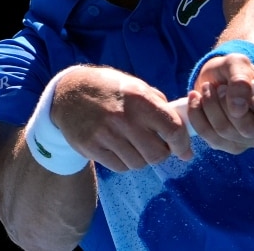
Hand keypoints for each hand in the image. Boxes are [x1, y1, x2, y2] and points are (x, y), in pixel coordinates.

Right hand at [52, 66, 193, 171]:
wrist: (68, 92)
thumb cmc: (109, 88)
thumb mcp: (135, 86)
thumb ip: (158, 105)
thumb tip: (182, 129)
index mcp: (139, 99)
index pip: (173, 129)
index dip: (182, 144)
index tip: (185, 151)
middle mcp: (124, 117)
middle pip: (157, 154)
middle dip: (162, 154)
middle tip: (158, 147)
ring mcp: (106, 134)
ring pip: (138, 163)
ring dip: (142, 158)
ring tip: (135, 145)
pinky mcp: (91, 147)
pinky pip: (120, 167)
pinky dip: (125, 162)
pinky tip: (120, 148)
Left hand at [183, 53, 253, 153]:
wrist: (216, 78)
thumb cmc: (234, 70)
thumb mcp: (237, 63)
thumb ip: (241, 79)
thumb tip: (239, 107)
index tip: (253, 99)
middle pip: (249, 130)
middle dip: (227, 104)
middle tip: (220, 87)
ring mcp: (247, 140)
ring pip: (225, 133)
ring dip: (210, 107)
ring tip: (207, 89)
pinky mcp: (226, 144)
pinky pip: (209, 137)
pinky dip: (198, 115)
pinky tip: (196, 99)